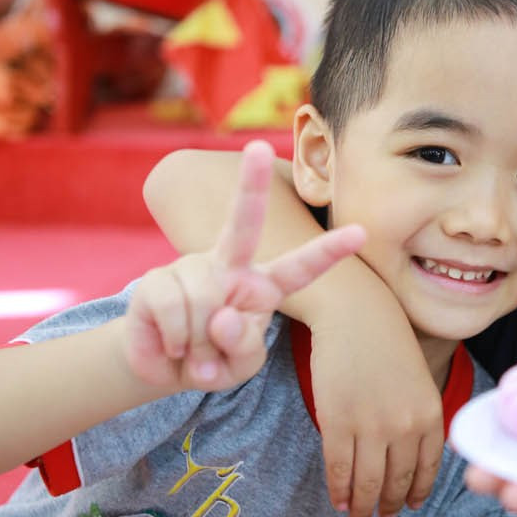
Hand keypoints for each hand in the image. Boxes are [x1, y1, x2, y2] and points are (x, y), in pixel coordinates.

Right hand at [125, 142, 364, 391]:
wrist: (161, 370)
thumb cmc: (213, 361)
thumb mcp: (239, 366)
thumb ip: (243, 346)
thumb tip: (223, 314)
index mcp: (262, 286)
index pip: (301, 267)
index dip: (329, 251)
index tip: (361, 232)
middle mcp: (229, 267)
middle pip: (242, 221)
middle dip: (250, 183)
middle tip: (260, 146)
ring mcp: (190, 268)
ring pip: (204, 302)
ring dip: (198, 343)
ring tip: (192, 351)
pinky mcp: (155, 281)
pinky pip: (173, 310)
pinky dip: (174, 341)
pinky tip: (171, 345)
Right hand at [310, 299, 444, 516]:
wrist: (357, 315)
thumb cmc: (387, 345)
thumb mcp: (419, 382)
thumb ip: (418, 420)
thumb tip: (409, 461)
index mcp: (431, 416)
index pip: (426, 470)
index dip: (415, 494)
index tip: (407, 507)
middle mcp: (406, 426)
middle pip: (396, 482)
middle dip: (387, 507)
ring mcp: (371, 426)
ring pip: (367, 482)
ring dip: (362, 507)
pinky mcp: (338, 422)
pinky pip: (339, 468)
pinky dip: (339, 490)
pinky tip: (339, 500)